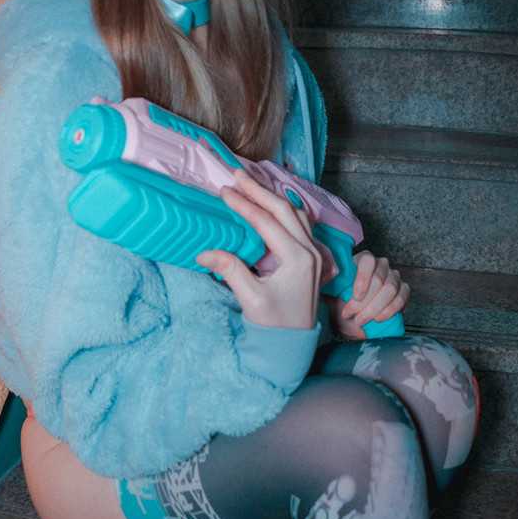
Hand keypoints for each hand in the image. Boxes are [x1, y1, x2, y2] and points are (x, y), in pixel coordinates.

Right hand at [195, 171, 323, 329]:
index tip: (224, 192)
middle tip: (236, 175)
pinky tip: (271, 202)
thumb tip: (204, 252)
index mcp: (298, 259)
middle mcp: (310, 251)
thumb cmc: (274, 325)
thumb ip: (230, 271)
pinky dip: (283, 208)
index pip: (267, 222)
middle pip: (283, 209)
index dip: (244, 205)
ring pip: (294, 213)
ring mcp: (314, 253)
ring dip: (272, 196)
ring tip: (251, 183)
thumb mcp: (251, 299)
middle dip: (259, 190)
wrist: (294, 343)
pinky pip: (299, 223)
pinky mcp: (311, 257)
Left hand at [330, 252, 409, 340]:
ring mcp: (394, 276)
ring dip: (375, 308)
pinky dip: (390, 310)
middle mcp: (381, 265)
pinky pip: (401, 298)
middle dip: (365, 302)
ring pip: (390, 289)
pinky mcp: (403, 290)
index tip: (355, 296)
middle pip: (379, 279)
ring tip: (361, 320)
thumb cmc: (340, 301)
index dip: (363, 279)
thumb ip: (327, 282)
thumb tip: (324, 275)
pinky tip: (378, 318)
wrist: (352, 317)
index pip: (368, 261)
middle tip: (352, 315)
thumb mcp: (329, 292)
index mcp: (362, 259)